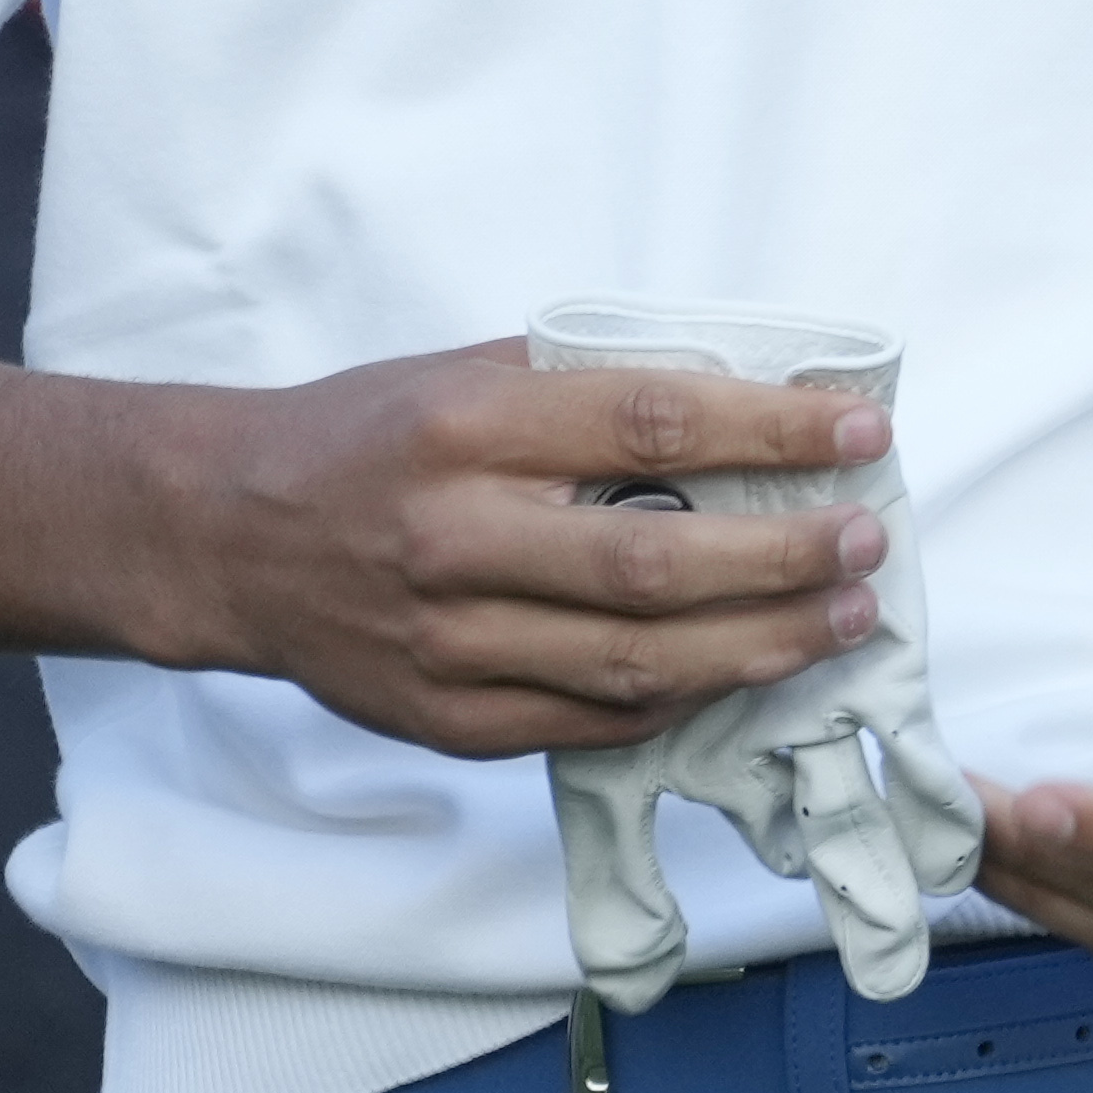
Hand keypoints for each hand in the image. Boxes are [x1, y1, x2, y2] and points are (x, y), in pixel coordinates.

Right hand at [0, 334, 893, 756]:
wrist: (226, 534)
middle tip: (866, 541)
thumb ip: (597, 387)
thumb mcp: (470, 373)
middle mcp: (452, 535)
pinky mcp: (444, 717)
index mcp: (465, 426)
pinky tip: (746, 672)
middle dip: (785, 557)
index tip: (861, 426)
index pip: (650, 423)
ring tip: (842, 618)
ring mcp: (445, 640)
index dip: (771, 429)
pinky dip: (683, 698)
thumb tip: (767, 393)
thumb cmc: (373, 437)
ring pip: (635, 660)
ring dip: (761, 645)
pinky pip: (592, 719)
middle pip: (653, 562)